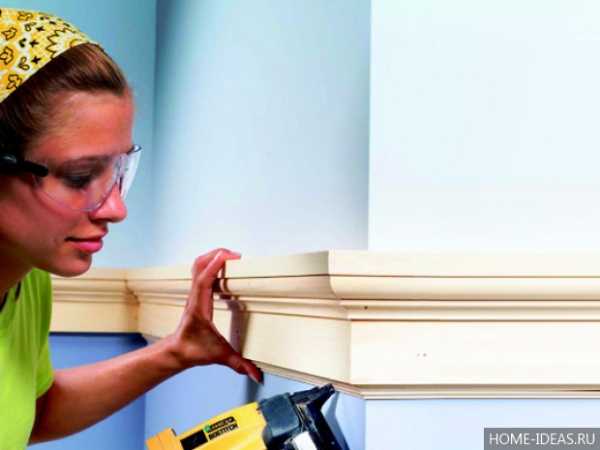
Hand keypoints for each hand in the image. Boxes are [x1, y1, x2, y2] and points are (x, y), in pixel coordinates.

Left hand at [169, 248, 261, 382]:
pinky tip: (222, 267)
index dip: (214, 266)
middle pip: (199, 266)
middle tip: (235, 255)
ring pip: (197, 265)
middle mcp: (194, 297)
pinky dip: (211, 263)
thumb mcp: (219, 356)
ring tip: (230, 256)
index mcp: (199, 307)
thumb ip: (239, 364)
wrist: (177, 351)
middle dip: (216, 255)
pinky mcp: (196, 294)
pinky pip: (200, 271)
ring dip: (212, 256)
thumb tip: (256, 373)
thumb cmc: (193, 350)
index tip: (227, 256)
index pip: (203, 281)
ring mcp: (194, 294)